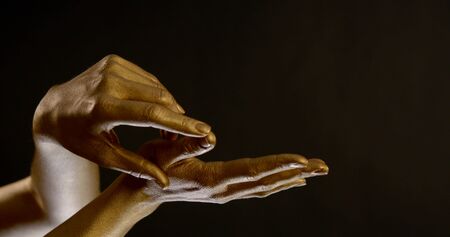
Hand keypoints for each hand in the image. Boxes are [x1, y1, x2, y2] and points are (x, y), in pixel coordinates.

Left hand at [32, 54, 210, 186]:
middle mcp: (106, 83)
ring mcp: (110, 68)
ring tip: (170, 127)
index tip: (204, 130)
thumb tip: (164, 180)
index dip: (180, 123)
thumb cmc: (78, 137)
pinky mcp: (114, 61)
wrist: (54, 108)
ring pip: (157, 88)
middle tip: (186, 135)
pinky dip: (157, 95)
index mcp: (101, 109)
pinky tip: (157, 109)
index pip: (150, 114)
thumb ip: (136, 166)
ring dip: (169, 107)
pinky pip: (148, 79)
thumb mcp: (103, 156)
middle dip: (178, 117)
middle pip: (159, 98)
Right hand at [135, 132, 328, 203]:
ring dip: (291, 179)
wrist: (141, 192)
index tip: (303, 161)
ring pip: (265, 187)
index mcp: (211, 179)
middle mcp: (223, 190)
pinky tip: (290, 179)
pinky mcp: (224, 191)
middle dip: (296, 173)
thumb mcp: (162, 151)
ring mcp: (225, 193)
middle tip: (323, 166)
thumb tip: (212, 136)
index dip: (278, 165)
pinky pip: (256, 188)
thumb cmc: (148, 168)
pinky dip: (276, 183)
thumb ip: (187, 145)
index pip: (252, 171)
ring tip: (314, 171)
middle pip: (267, 181)